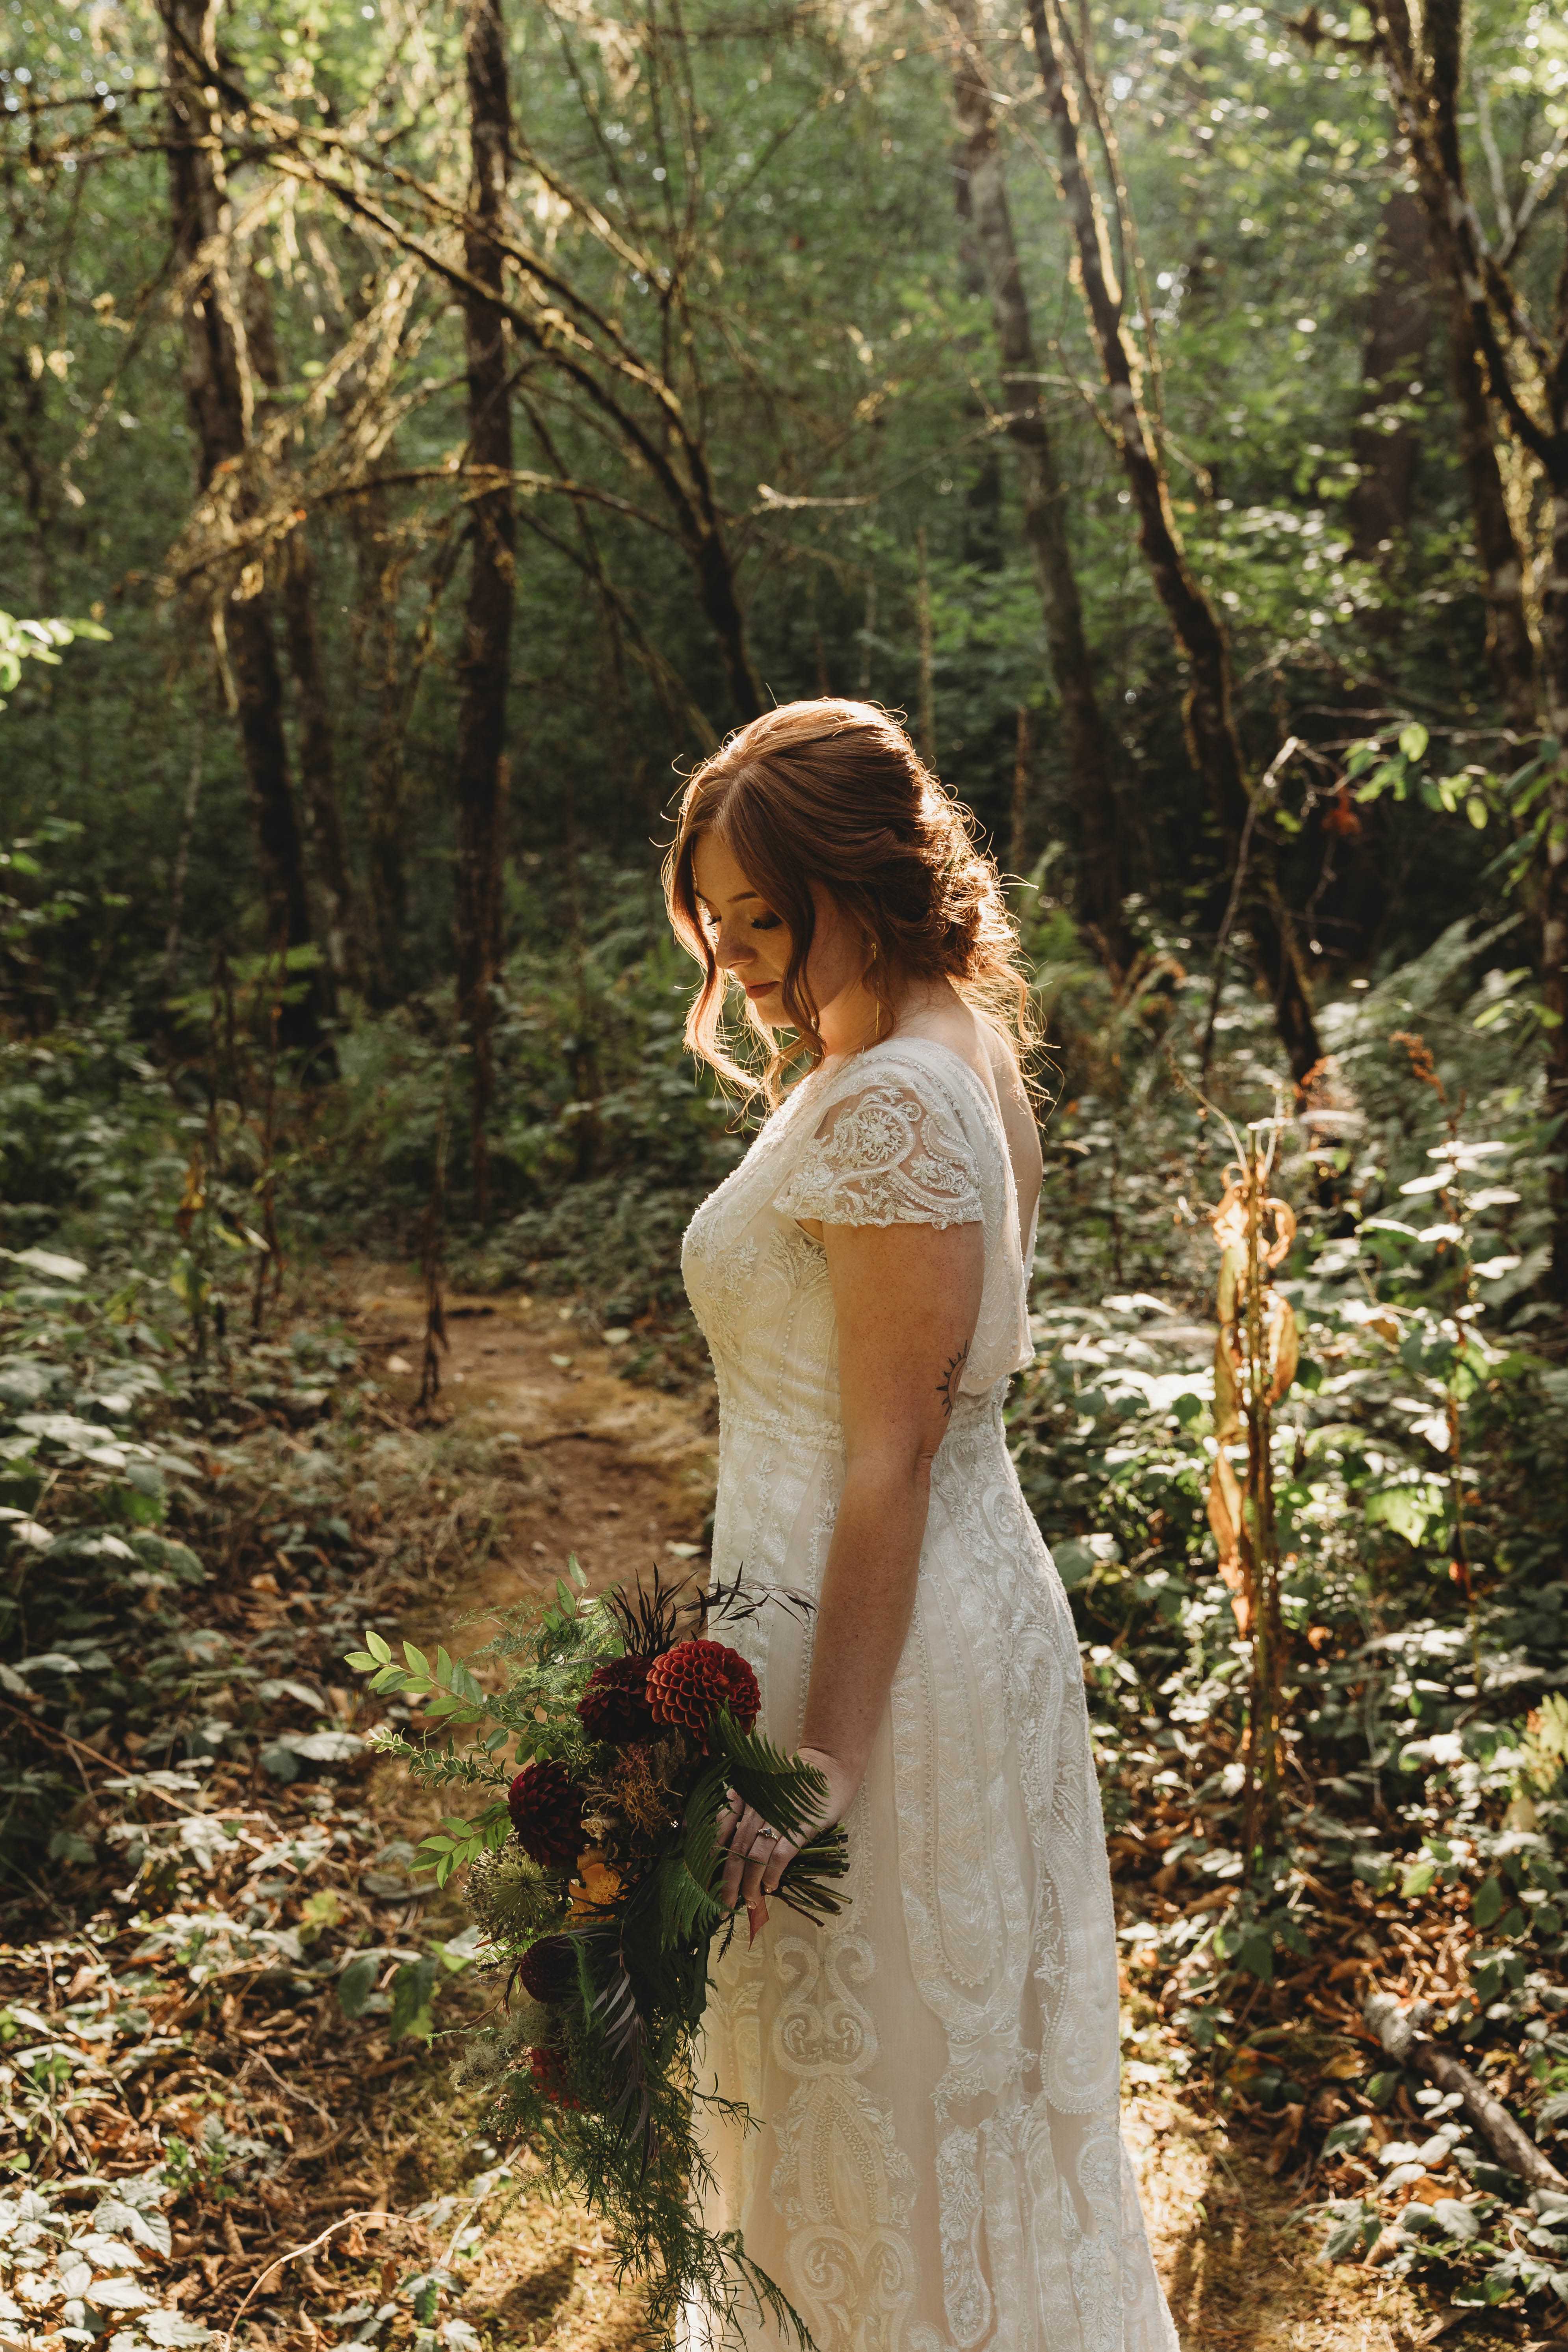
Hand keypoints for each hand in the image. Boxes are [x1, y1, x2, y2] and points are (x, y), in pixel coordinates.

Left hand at [715, 1745, 858, 1941]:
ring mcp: (778, 1815)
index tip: (706, 1884)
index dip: (711, 1860)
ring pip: (755, 1857)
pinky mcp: (800, 1826)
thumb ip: (742, 1808)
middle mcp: (756, 1806)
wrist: (829, 1766)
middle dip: (727, 1882)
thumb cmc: (794, 1781)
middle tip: (723, 1906)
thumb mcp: (762, 1788)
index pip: (719, 1831)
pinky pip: (780, 1856)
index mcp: (744, 1796)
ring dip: (750, 1884)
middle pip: (734, 1850)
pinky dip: (773, 1874)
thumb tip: (725, 1843)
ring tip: (749, 1903)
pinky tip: (771, 1886)